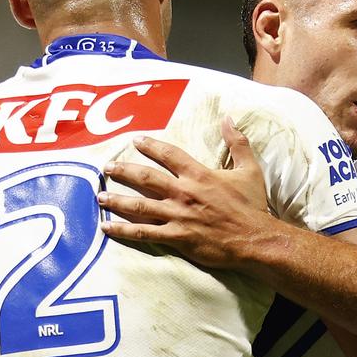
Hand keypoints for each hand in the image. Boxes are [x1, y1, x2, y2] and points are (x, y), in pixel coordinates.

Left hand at [98, 117, 274, 268]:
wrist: (255, 239)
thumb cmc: (252, 206)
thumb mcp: (250, 169)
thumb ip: (237, 142)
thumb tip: (229, 118)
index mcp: (199, 174)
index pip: (168, 154)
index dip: (150, 146)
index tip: (135, 141)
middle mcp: (183, 192)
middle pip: (145, 177)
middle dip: (123, 171)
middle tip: (107, 167)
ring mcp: (177, 216)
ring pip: (139, 205)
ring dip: (116, 200)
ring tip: (100, 196)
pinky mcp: (176, 237)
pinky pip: (143, 233)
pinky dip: (123, 231)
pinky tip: (107, 227)